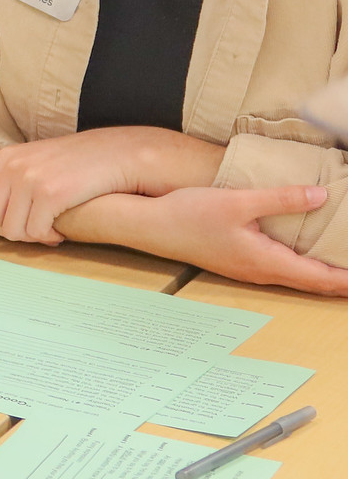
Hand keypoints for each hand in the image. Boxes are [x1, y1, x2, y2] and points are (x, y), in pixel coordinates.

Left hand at [0, 128, 220, 244]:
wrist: (120, 153)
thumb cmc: (80, 162)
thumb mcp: (37, 160)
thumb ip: (11, 178)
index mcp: (4, 156)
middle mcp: (11, 166)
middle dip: (8, 232)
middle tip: (31, 230)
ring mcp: (30, 178)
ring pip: (11, 231)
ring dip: (30, 237)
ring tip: (49, 229)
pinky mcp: (51, 193)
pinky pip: (35, 232)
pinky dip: (47, 238)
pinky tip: (60, 231)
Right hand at [66, 184, 347, 295]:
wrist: (150, 226)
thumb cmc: (188, 215)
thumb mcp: (239, 201)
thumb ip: (281, 199)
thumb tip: (320, 195)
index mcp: (265, 261)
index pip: (320, 278)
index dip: (347, 281)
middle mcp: (259, 271)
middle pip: (312, 283)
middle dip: (340, 281)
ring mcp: (247, 269)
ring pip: (296, 276)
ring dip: (322, 273)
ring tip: (341, 263)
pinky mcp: (238, 260)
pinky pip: (280, 268)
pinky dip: (301, 264)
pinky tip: (303, 251)